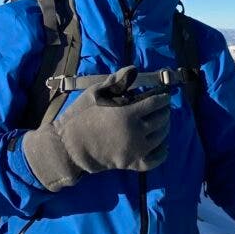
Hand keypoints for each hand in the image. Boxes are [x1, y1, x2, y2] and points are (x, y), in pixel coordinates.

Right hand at [22, 66, 170, 191]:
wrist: (69, 146)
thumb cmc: (81, 117)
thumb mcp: (95, 93)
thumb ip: (117, 81)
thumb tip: (134, 69)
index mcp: (127, 114)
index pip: (156, 103)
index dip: (163, 98)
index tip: (165, 95)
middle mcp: (135, 133)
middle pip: (162, 120)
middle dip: (165, 112)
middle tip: (164, 108)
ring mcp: (134, 150)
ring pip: (161, 138)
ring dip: (165, 128)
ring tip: (162, 122)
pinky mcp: (130, 164)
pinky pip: (154, 160)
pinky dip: (162, 153)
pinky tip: (163, 145)